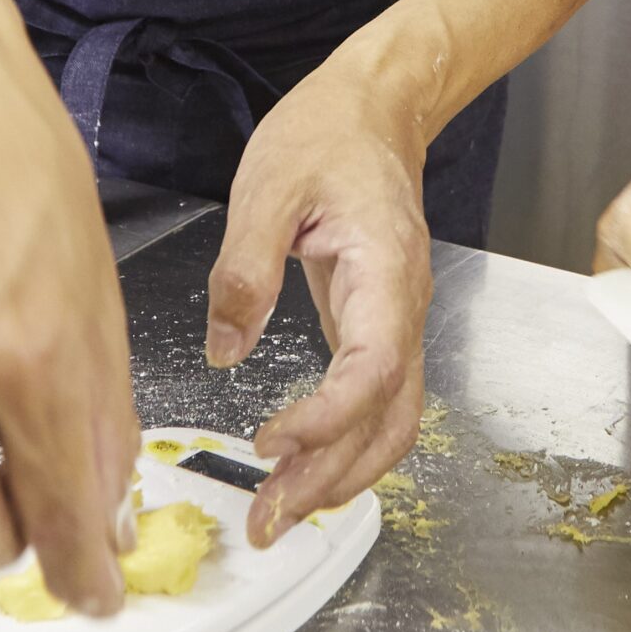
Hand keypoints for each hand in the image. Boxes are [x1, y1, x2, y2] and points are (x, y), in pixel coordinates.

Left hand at [207, 60, 434, 545]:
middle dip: (333, 478)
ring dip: (342, 476)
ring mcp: (396, 322)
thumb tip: (227, 348)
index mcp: (386, 271)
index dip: (328, 419)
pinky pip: (375, 404)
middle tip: (267, 521)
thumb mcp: (269, 186)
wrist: (375, 110)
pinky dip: (344, 447)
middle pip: (391, 417)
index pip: (374, 369)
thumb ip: (245, 268)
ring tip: (279, 512)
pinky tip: (300, 468)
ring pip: (392, 421)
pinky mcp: (375, 328)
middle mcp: (403, 307)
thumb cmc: (328, 136)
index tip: (270, 444)